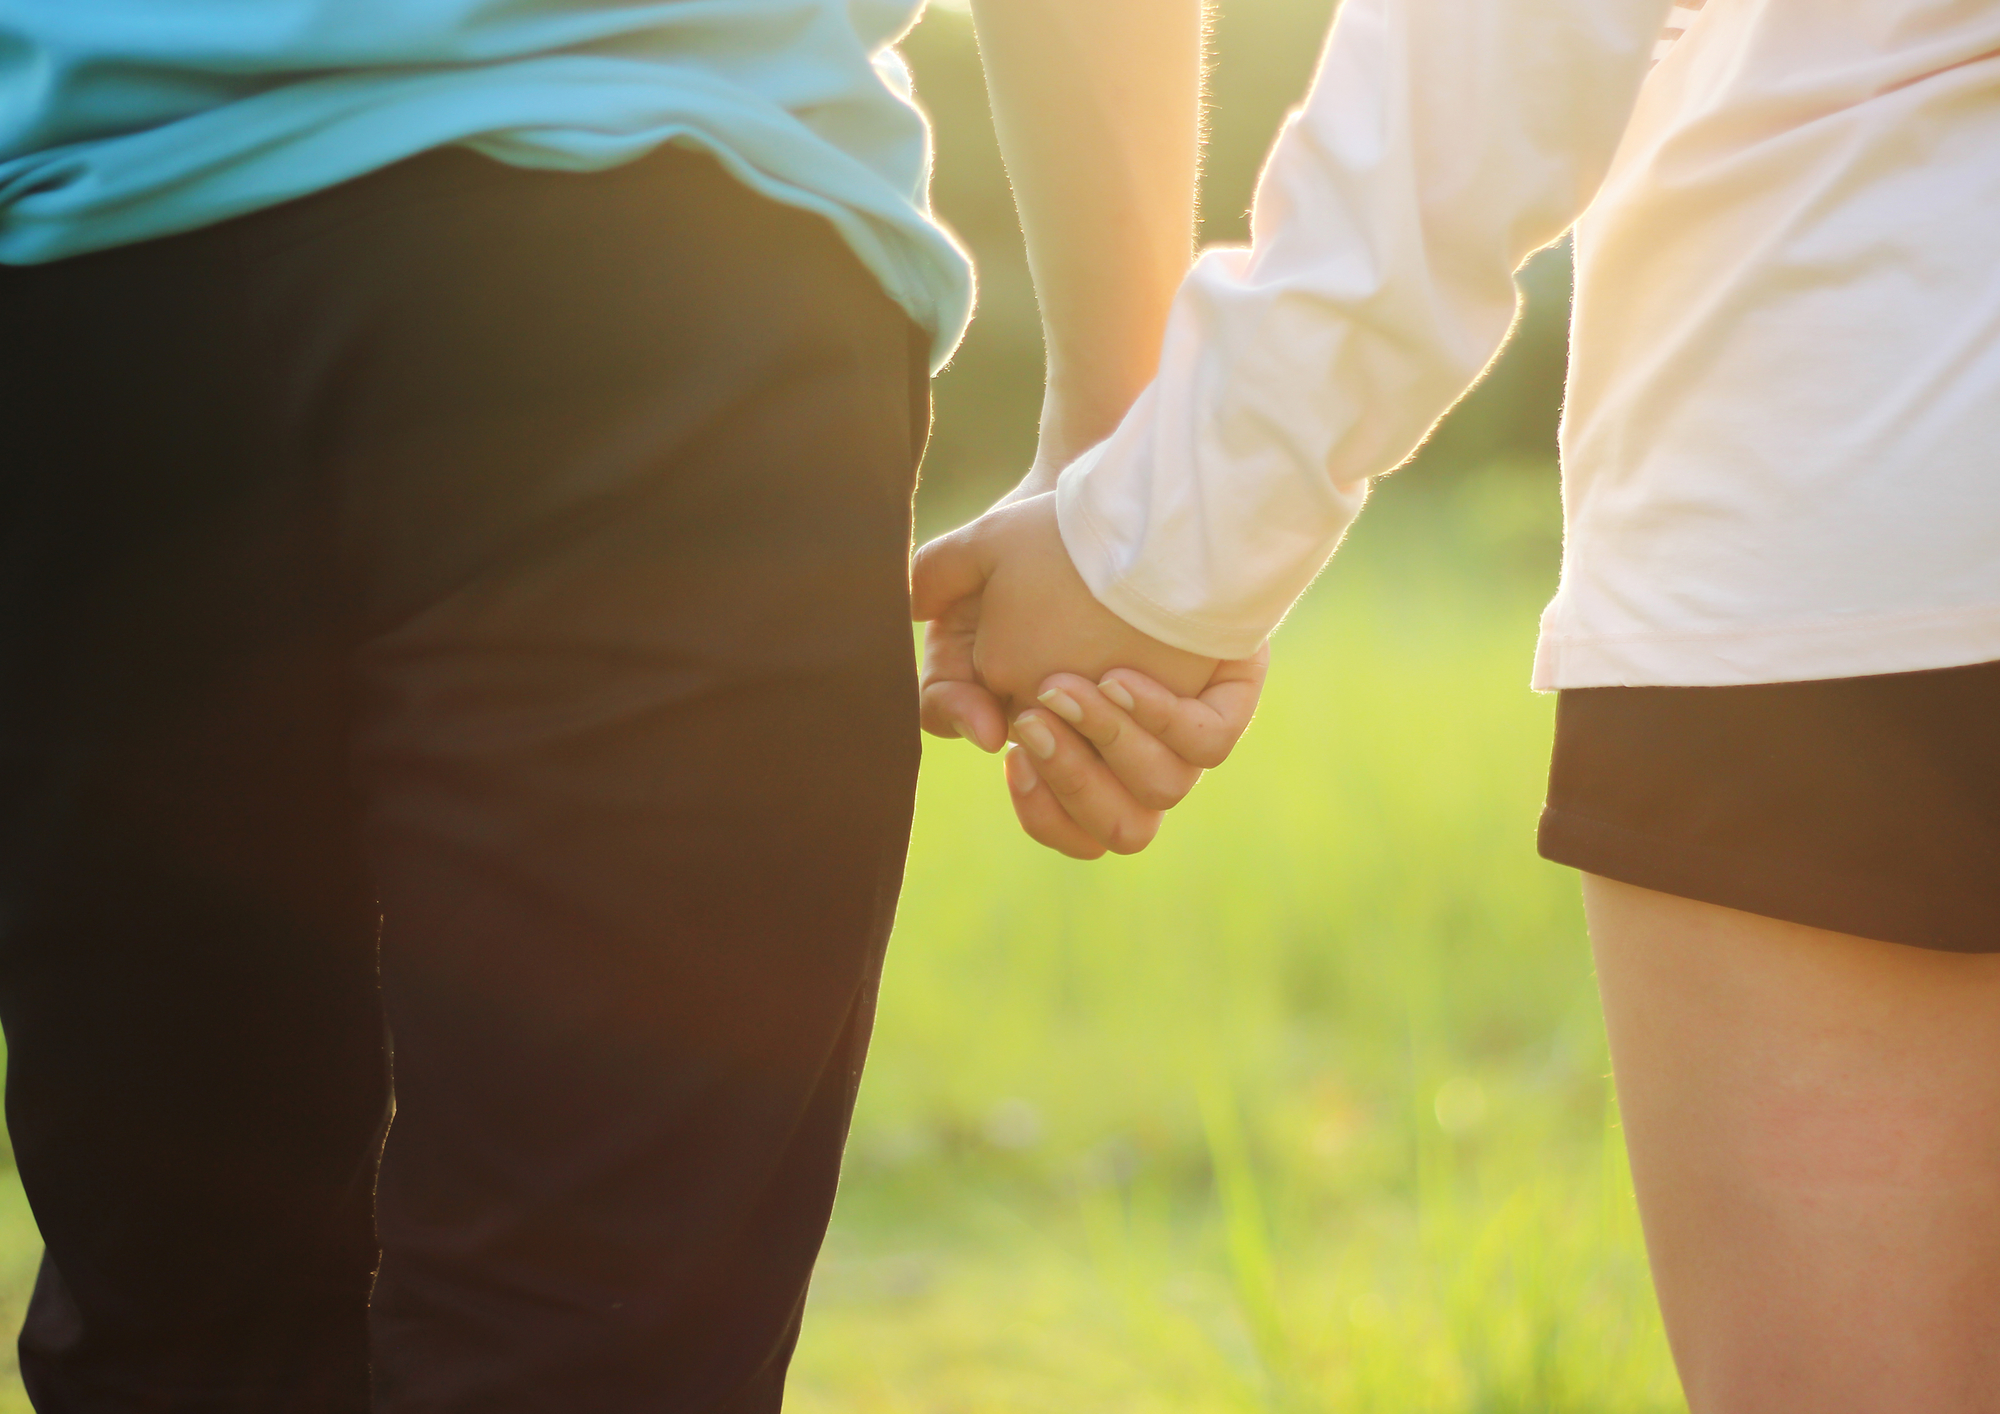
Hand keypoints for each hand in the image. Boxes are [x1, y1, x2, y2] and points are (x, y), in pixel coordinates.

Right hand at [911, 491, 1264, 856]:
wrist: (1099, 499)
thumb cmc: (1029, 555)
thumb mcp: (965, 603)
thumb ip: (942, 671)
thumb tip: (978, 732)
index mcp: (1075, 750)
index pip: (1063, 825)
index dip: (1038, 804)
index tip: (1007, 744)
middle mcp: (1134, 752)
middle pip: (1119, 829)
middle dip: (1069, 778)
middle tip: (1038, 716)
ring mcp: (1179, 725)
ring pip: (1162, 792)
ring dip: (1109, 747)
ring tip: (1075, 687)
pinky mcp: (1225, 691)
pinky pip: (1209, 743)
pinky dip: (1163, 722)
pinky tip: (1122, 677)